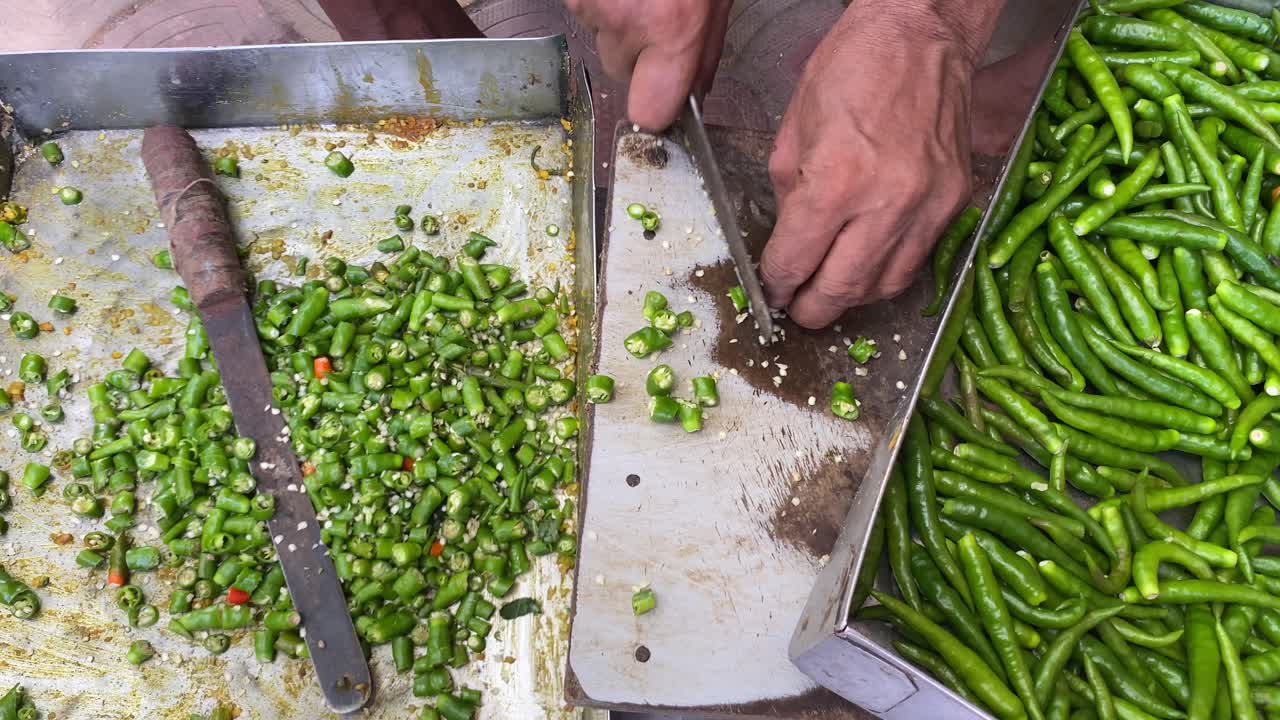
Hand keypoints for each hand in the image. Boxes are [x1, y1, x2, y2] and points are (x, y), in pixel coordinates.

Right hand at [564, 0, 731, 128]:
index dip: (655, 108)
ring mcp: (592, 5)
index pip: (650, 112)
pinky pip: (585, 14)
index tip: (662, 100)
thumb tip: (693, 95)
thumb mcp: (715, 0)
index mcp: (672, 26)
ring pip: (601, 39)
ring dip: (617, 24)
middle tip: (655, 18)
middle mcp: (627, 21)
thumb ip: (705, 53)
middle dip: (635, 54)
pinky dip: (601, 4)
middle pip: (620, 71)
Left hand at [761, 2, 1000, 327]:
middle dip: (812, 309)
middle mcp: (887, 202)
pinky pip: (918, 259)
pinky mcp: (955, 201)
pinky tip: (868, 265)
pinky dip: (888, 272)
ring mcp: (928, 206)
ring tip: (830, 293)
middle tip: (797, 312)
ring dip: (852, 298)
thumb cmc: (853, 67)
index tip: (772, 290)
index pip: (796, 260)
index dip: (777, 284)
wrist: (925, 33)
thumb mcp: (793, 129)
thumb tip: (788, 242)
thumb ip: (788, 194)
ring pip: (885, 286)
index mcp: (836, 180)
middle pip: (842, 289)